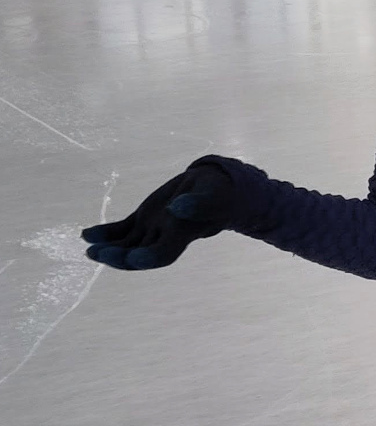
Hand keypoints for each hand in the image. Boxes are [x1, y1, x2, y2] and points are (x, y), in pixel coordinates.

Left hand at [81, 161, 234, 269]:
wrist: (214, 188)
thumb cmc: (218, 193)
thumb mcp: (213, 195)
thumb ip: (198, 202)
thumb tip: (178, 207)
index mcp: (182, 235)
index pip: (162, 254)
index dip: (146, 258)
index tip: (130, 255)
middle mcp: (164, 237)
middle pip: (138, 256)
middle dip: (118, 257)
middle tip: (97, 252)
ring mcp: (152, 230)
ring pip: (126, 246)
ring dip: (106, 249)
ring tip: (89, 247)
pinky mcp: (144, 220)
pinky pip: (121, 231)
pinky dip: (103, 234)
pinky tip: (86, 233)